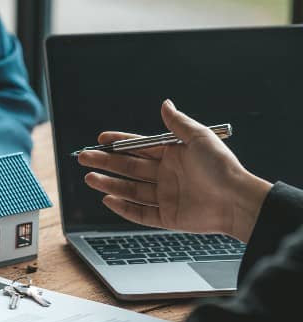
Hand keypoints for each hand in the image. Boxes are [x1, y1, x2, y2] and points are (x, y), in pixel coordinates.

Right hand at [78, 100, 271, 242]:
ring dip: (109, 183)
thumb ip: (178, 123)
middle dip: (105, 163)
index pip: (139, 148)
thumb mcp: (199, 138)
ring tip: (90, 178)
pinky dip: (123, 208)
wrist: (237, 200)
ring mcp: (166, 197)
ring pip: (130, 190)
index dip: (119, 143)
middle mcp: (166, 175)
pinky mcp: (167, 217)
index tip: (100, 139)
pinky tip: (108, 199)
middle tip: (83, 157)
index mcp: (173, 155)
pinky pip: (140, 213)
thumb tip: (165, 103)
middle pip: (128, 168)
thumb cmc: (222, 167)